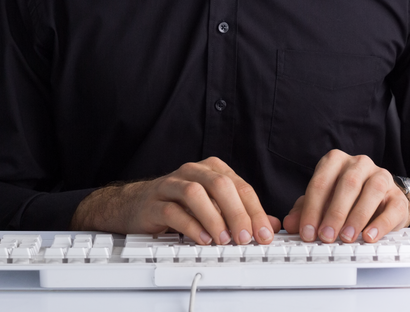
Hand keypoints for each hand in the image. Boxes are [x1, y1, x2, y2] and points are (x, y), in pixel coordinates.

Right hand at [71, 157, 279, 245]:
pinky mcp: (154, 202)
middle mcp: (192, 172)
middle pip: (220, 185)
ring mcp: (171, 184)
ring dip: (214, 218)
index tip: (264, 233)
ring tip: (223, 240)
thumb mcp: (214, 207)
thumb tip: (273, 226)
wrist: (136, 205)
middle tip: (245, 237)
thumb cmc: (179, 205)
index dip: (255, 211)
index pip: (240, 186)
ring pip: (196, 193)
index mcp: (211, 170)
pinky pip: (173, 210)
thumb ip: (243, 214)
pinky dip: (190, 226)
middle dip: (237, 213)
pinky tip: (201, 239)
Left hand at [283, 150, 409, 243]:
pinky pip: (391, 208)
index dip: (312, 208)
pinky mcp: (398, 196)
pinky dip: (380, 224)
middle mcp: (359, 164)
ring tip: (346, 237)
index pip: (321, 182)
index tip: (307, 231)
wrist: (381, 201)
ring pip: (371, 191)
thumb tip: (290, 223)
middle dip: (334, 213)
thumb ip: (305, 211)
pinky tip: (369, 236)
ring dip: (357, 217)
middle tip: (326, 236)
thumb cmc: (348, 199)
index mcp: (336, 161)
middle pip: (347, 184)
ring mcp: (381, 177)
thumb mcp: (322, 202)